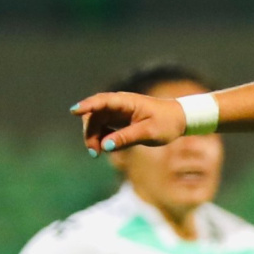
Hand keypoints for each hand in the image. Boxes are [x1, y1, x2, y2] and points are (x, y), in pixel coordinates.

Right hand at [69, 91, 184, 153]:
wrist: (179, 119)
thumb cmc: (167, 123)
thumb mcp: (148, 132)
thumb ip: (126, 138)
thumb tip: (105, 146)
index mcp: (126, 102)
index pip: (102, 101)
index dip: (87, 105)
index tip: (74, 110)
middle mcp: (118, 104)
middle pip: (94, 115)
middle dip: (89, 132)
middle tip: (94, 152)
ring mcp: (117, 111)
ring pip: (95, 122)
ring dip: (93, 136)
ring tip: (98, 153)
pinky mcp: (118, 120)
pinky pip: (102, 127)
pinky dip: (101, 137)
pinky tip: (108, 147)